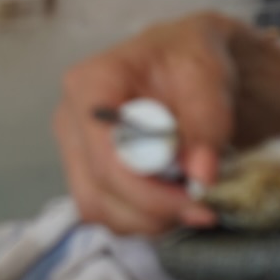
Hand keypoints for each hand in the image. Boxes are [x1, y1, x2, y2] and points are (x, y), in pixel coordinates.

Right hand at [55, 14, 277, 234]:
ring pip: (98, 209)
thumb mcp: (208, 75)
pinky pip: (106, 213)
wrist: (186, 64)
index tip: (194, 197)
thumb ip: (207, 122)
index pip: (104, 153)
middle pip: (97, 189)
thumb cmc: (189, 59)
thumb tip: (200, 175)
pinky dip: (143, 219)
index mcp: (91, 84)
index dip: (146, 189)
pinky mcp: (86, 172)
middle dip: (153, 209)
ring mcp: (74, 149)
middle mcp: (71, 119)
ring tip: (190, 199)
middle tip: (202, 205)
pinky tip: (172, 198)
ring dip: (148, 219)